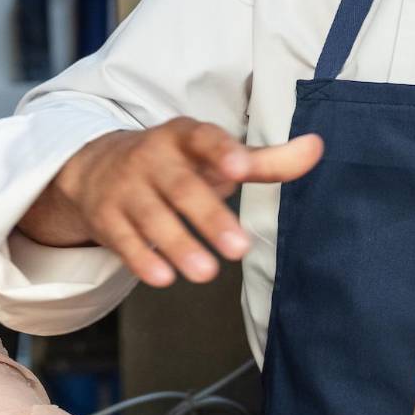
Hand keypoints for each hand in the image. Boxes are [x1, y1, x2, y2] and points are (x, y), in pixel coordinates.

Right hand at [17, 119, 323, 286]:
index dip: (221, 151)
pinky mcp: (107, 218)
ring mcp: (126, 188)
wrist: (97, 168)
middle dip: (209, 217)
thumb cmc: (175, 165)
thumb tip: (317, 147)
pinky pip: (124, 240)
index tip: (240, 168)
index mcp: (184, 137)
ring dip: (178, 245)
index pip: (203, 139)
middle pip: (181, 187)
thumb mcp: (215, 158)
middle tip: (239, 248)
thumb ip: (266, 161)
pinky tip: (163, 278)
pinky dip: (142, 259)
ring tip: (206, 273)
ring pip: (152, 217)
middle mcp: (152, 158)